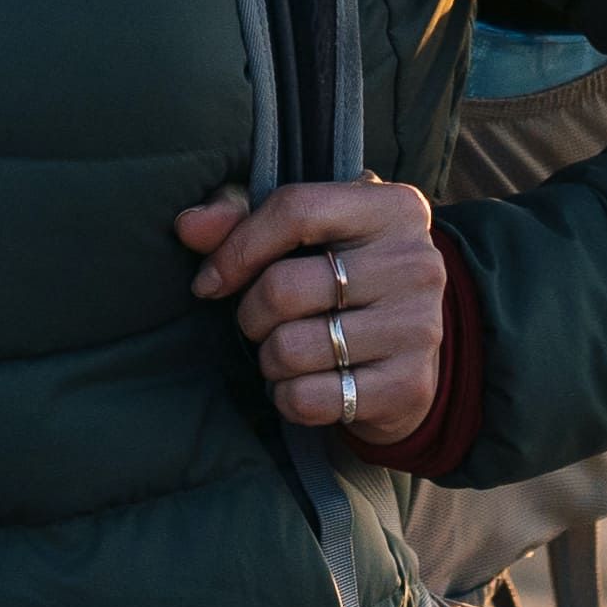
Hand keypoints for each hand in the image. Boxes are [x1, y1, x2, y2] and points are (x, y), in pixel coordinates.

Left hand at [173, 178, 442, 446]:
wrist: (412, 354)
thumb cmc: (343, 276)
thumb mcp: (306, 231)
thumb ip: (241, 214)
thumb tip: (188, 226)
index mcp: (393, 208)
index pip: (294, 210)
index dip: (236, 248)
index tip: (210, 281)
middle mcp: (416, 262)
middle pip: (283, 287)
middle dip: (250, 313)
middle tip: (260, 322)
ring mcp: (418, 327)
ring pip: (289, 349)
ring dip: (269, 358)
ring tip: (287, 352)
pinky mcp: (408, 387)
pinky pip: (307, 399)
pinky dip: (287, 397)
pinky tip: (304, 384)